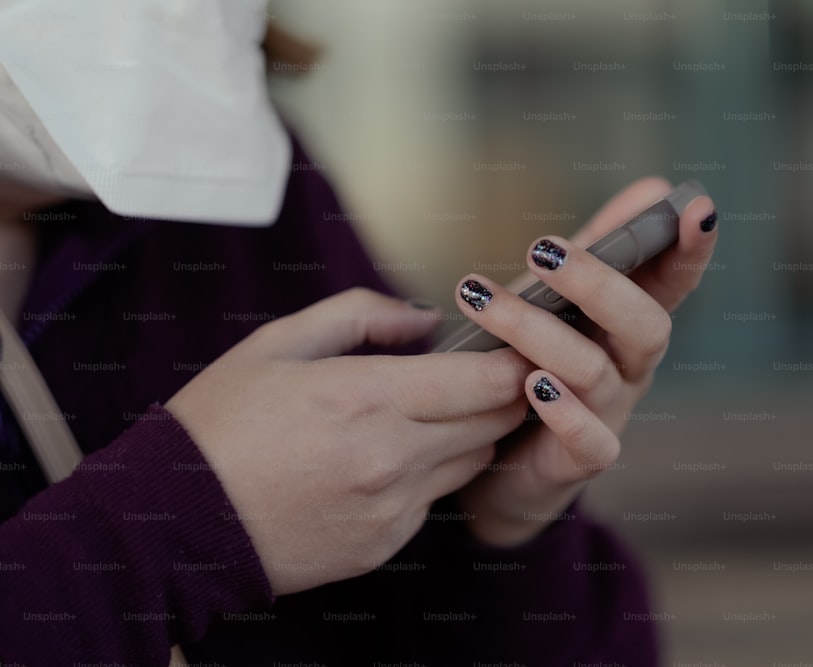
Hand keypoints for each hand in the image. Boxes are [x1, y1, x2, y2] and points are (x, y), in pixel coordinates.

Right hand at [165, 288, 530, 593]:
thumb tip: (425, 320)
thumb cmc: (221, 424)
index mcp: (367, 397)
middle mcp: (393, 457)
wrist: (177, 522)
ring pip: (474, 460)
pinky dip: (431, 473)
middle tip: (482, 371)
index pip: (487, 381)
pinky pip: (435, 499)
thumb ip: (362, 314)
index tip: (513, 345)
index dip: (514, 360)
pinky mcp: (385, 542)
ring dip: (470, 432)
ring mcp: (393, 507)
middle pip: (495, 421)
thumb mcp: (278, 343)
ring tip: (431, 411)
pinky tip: (389, 458)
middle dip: (502, 392)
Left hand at [453, 178, 717, 544]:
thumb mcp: (562, 301)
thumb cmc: (535, 363)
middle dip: (598, 284)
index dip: (690, 250)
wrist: (499, 459)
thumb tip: (654, 186)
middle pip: (645, 326)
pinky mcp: (579, 460)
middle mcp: (630, 368)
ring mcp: (609, 415)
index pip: (674, 282)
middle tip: (540, 250)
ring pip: (595, 372)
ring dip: (537, 331)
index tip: (696, 208)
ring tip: (481, 299)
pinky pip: (591, 442)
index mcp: (628, 324)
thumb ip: (602, 249)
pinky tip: (531, 384)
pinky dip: (564, 411)